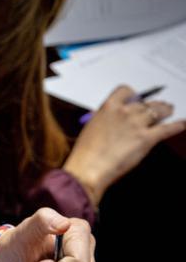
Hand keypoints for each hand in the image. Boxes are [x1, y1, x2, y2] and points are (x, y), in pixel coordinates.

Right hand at [63, 85, 185, 206]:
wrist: (88, 170)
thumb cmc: (84, 155)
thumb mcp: (90, 131)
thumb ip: (104, 122)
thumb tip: (112, 123)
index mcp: (107, 108)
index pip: (125, 92)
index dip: (133, 95)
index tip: (136, 98)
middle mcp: (125, 113)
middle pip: (145, 102)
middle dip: (152, 104)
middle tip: (158, 106)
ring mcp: (137, 125)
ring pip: (159, 111)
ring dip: (166, 110)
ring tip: (169, 110)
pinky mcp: (147, 139)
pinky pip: (167, 129)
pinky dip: (177, 126)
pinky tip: (181, 124)